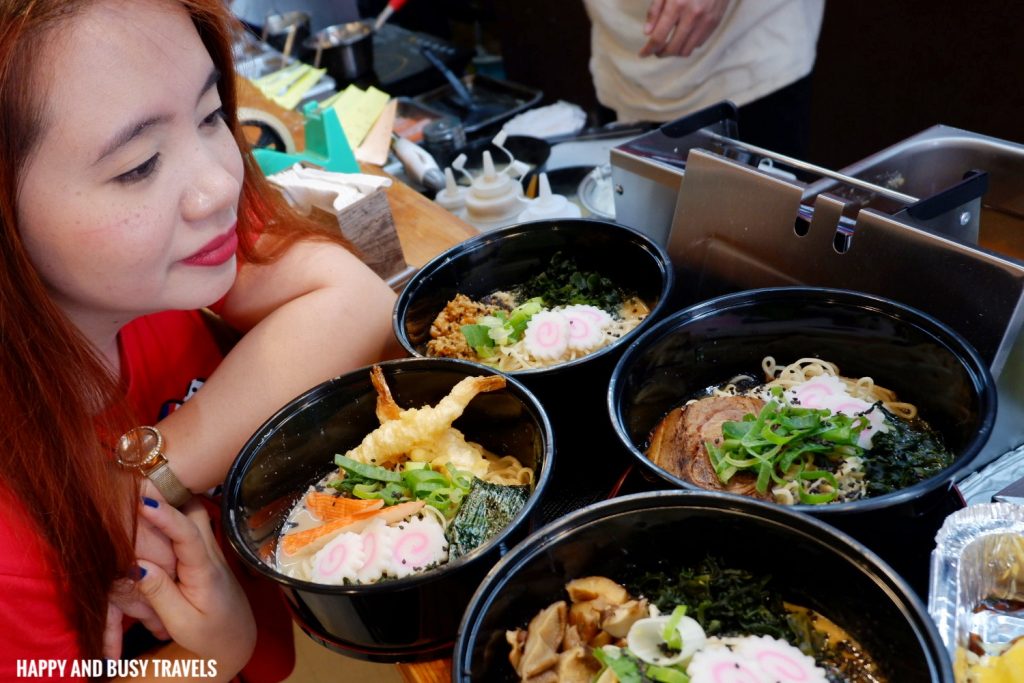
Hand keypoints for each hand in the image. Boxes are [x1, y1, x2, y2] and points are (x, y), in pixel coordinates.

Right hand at [113, 495, 255, 674]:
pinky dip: (174, 511)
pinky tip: (154, 509)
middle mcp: (210, 551)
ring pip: (194, 512)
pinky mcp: (203, 551)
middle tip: (138, 485)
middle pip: (195, 511)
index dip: (166, 517)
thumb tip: (137, 566)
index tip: (143, 501)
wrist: (237, 636)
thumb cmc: (210, 634)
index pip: (188, 535)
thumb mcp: (183, 622)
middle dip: (169, 494)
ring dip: (173, 499)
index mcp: (205, 570)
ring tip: (142, 492)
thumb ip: (160, 594)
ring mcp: (209, 548)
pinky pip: (190, 523)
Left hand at [639, 0, 728, 57]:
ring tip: (668, 46)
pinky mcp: (715, 23)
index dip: (648, 50)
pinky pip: (698, 44)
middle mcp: (692, 15)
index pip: (658, 37)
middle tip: (655, 50)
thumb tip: (647, 33)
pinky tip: (683, 37)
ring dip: (674, 53)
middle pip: (672, 49)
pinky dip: (688, 44)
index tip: (642, 54)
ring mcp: (706, 21)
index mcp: (677, 5)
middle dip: (660, 53)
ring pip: (686, 51)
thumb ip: (655, 10)